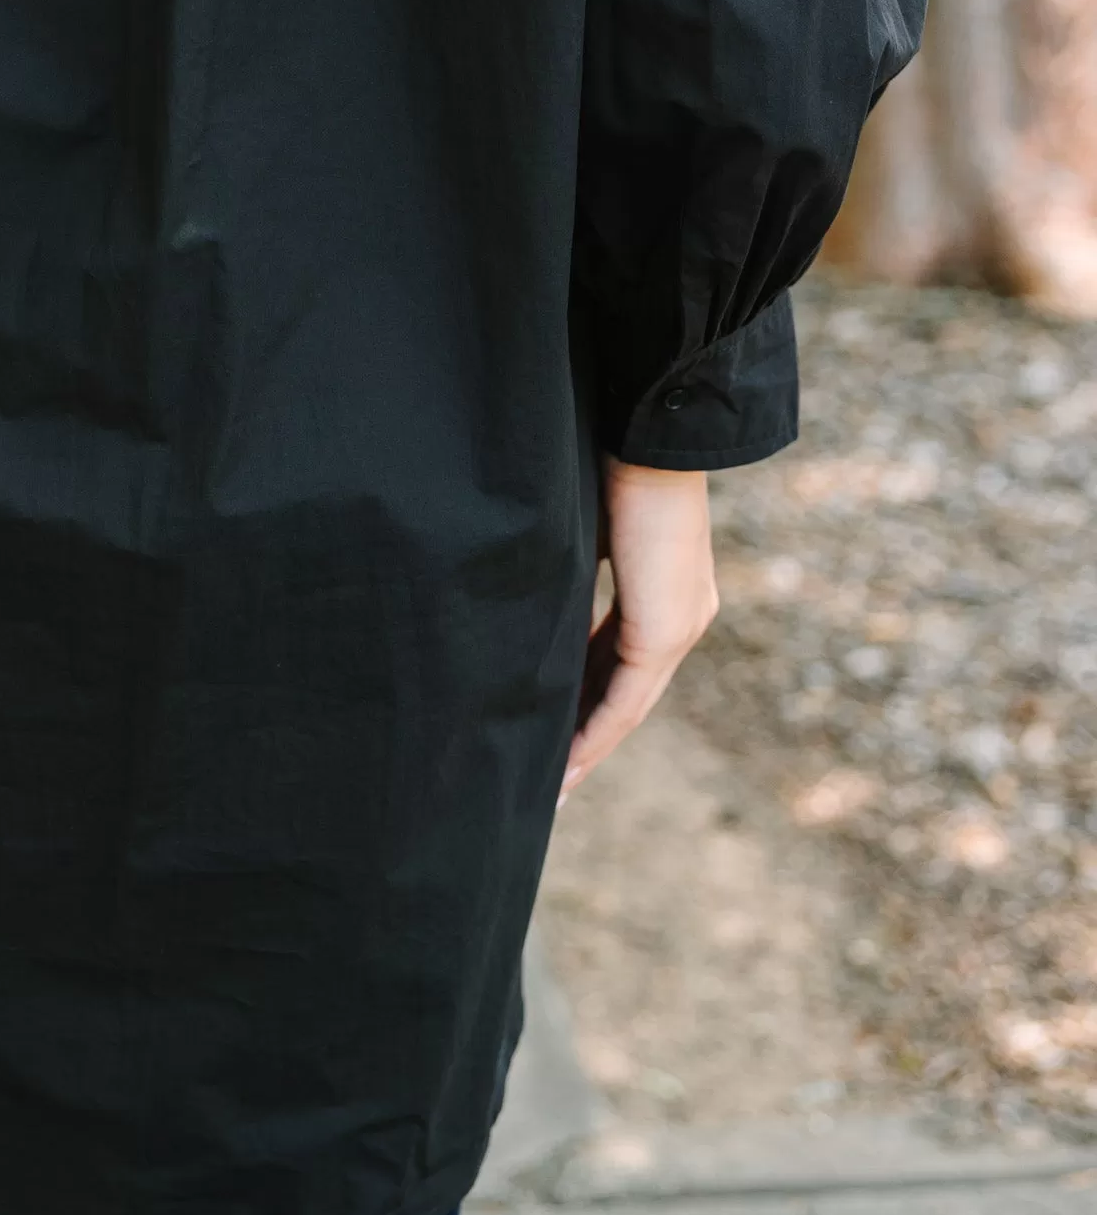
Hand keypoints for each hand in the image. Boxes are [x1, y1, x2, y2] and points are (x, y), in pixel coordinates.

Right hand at [560, 460, 717, 801]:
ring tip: (555, 782)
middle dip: (587, 734)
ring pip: (629, 701)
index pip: (622, 659)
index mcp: (667, 589)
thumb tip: (529, 603)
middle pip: (627, 691)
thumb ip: (568, 574)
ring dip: (590, 742)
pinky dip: (596, 729)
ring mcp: (681, 624)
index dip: (587, 698)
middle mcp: (685, 614)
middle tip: (550, 776)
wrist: (650, 432)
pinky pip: (628, 697)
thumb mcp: (582, 529)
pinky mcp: (666, 629)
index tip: (554, 728)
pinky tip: (567, 759)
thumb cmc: (611, 461)